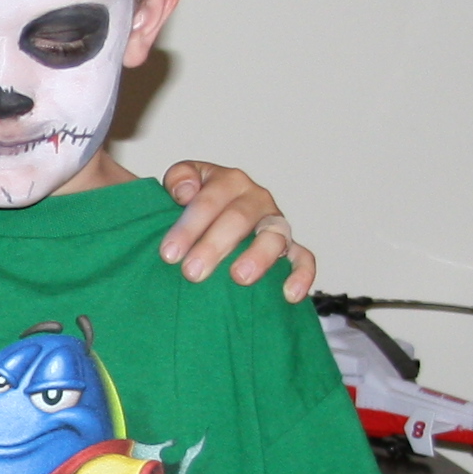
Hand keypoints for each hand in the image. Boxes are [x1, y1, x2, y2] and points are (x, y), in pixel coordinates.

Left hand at [157, 161, 316, 299]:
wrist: (216, 218)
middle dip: (214, 246)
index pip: (208, 200)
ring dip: (258, 257)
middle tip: (192, 273)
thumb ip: (179, 178)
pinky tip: (289, 295)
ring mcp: (276, 223)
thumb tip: (186, 192)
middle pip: (238, 219)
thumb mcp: (183, 183)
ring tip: (239, 278)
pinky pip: (303, 259)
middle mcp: (256, 198)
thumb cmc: (195, 205)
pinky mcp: (291, 247)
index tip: (169, 253)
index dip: (188, 227)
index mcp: (229, 181)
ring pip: (274, 236)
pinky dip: (301, 275)